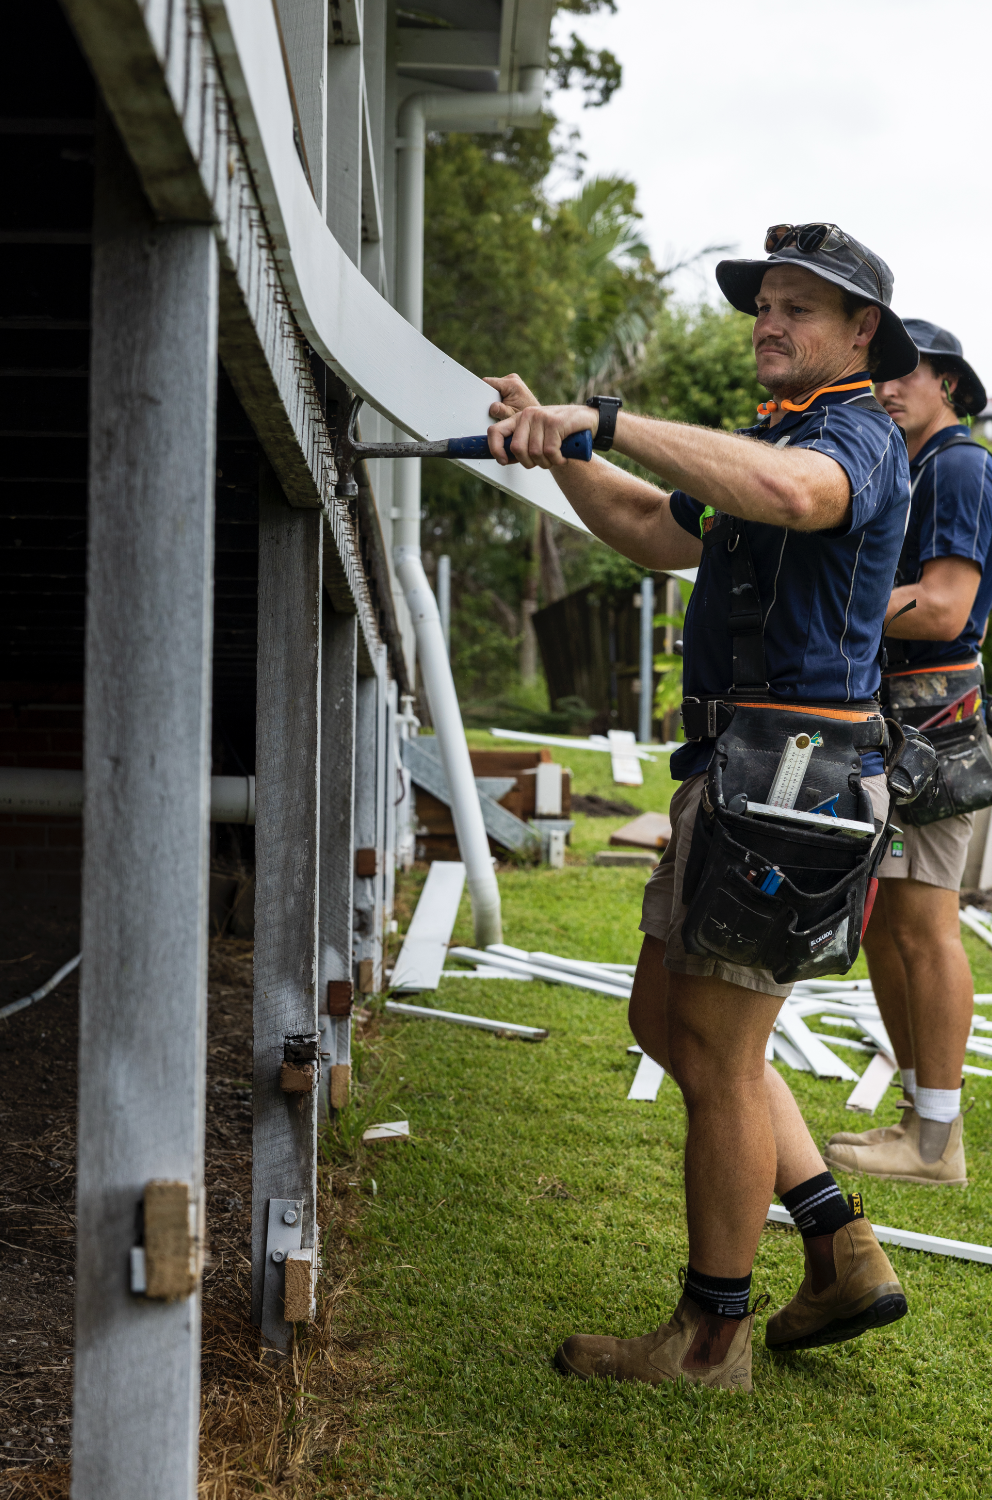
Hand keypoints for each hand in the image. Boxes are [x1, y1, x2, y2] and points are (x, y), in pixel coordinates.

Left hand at [483, 384, 598, 467]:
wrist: (588, 421)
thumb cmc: (561, 432)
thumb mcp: (538, 436)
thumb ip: (522, 444)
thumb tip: (503, 458)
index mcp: (519, 418)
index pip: (495, 431)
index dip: (495, 449)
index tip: (503, 461)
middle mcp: (528, 415)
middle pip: (517, 449)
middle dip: (530, 462)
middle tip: (542, 461)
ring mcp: (542, 417)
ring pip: (535, 453)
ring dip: (547, 463)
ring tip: (555, 457)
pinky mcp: (555, 422)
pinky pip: (550, 451)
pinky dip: (557, 459)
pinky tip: (562, 456)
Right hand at [484, 373, 539, 419]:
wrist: (538, 418)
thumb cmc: (525, 418)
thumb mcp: (511, 416)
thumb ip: (501, 411)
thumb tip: (492, 407)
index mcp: (512, 383)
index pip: (488, 383)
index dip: (482, 392)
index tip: (481, 403)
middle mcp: (512, 378)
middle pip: (490, 385)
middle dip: (489, 397)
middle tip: (493, 409)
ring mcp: (512, 380)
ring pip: (493, 388)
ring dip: (493, 398)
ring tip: (500, 409)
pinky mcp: (512, 384)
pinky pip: (498, 390)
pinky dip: (498, 398)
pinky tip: (503, 406)